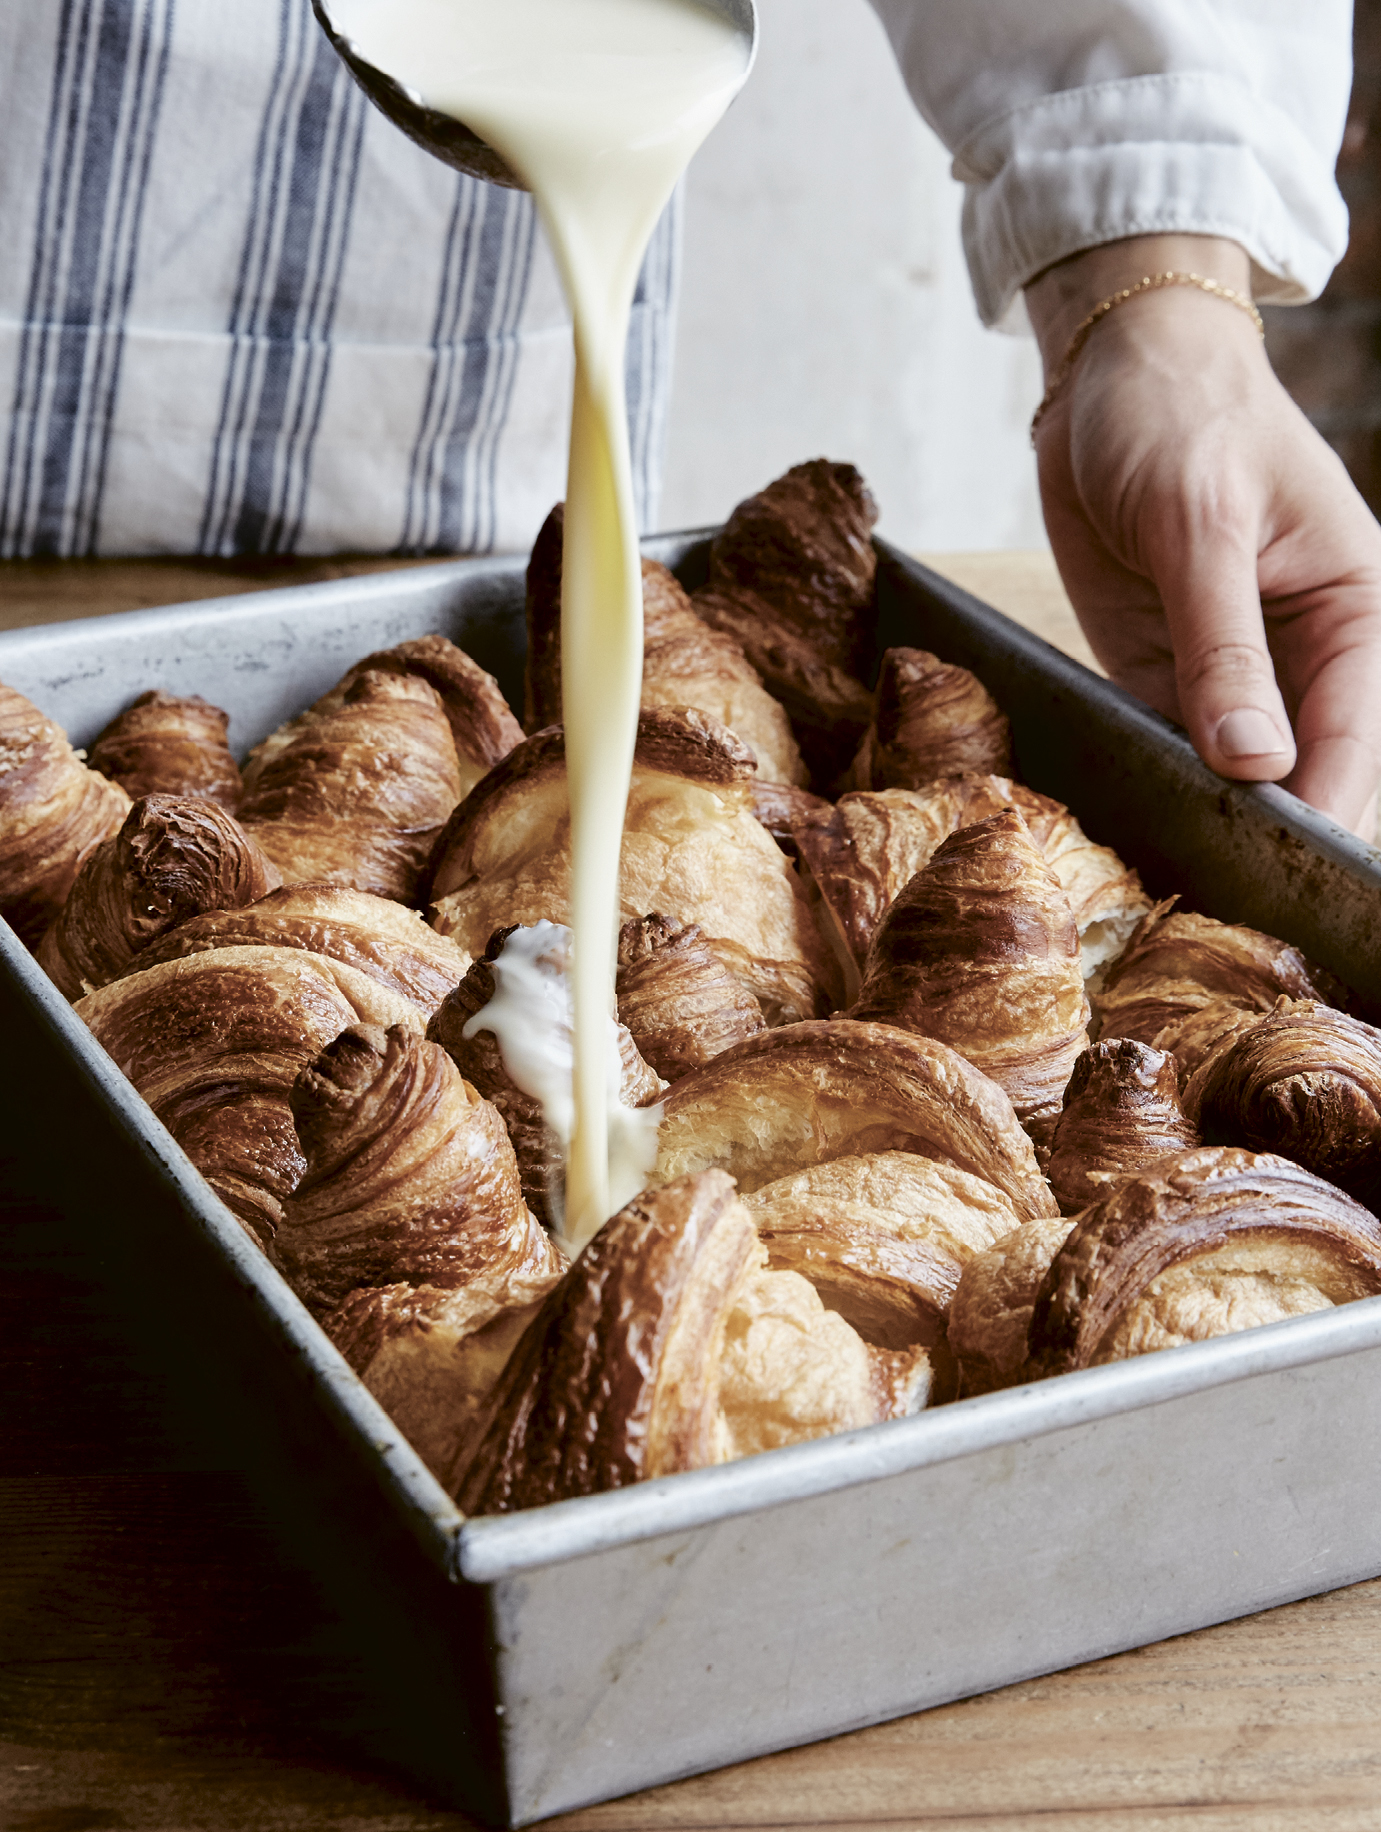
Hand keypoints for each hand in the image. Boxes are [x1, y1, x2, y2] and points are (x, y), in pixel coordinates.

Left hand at [1025, 234, 1380, 835]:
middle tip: (1239, 902)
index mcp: (1358, 608)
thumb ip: (1224, 649)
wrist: (1110, 374)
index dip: (1325, 810)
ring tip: (1195, 885)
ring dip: (1217, 820)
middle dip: (1280, 831)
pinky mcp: (1169, 674)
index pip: (1356, 738)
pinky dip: (1162, 784)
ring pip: (1242, 774)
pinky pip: (1174, 747)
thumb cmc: (1181, 416)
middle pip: (1311, 770)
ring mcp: (1237, 670)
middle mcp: (1309, 652)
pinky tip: (1144, 825)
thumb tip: (1255, 762)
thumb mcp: (1200, 525)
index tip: (1289, 875)